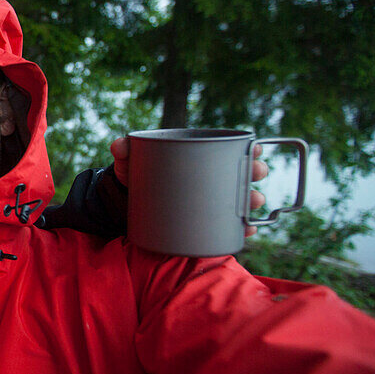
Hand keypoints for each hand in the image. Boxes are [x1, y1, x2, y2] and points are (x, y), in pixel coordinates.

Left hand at [110, 137, 270, 236]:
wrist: (128, 203)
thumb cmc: (136, 176)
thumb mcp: (130, 162)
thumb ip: (124, 151)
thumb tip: (119, 144)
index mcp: (198, 158)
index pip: (230, 150)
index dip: (248, 148)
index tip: (255, 148)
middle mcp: (210, 178)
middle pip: (241, 173)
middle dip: (253, 172)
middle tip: (256, 173)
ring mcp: (209, 202)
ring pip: (240, 199)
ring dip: (252, 200)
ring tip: (253, 203)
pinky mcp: (204, 222)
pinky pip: (229, 226)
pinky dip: (241, 228)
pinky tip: (248, 229)